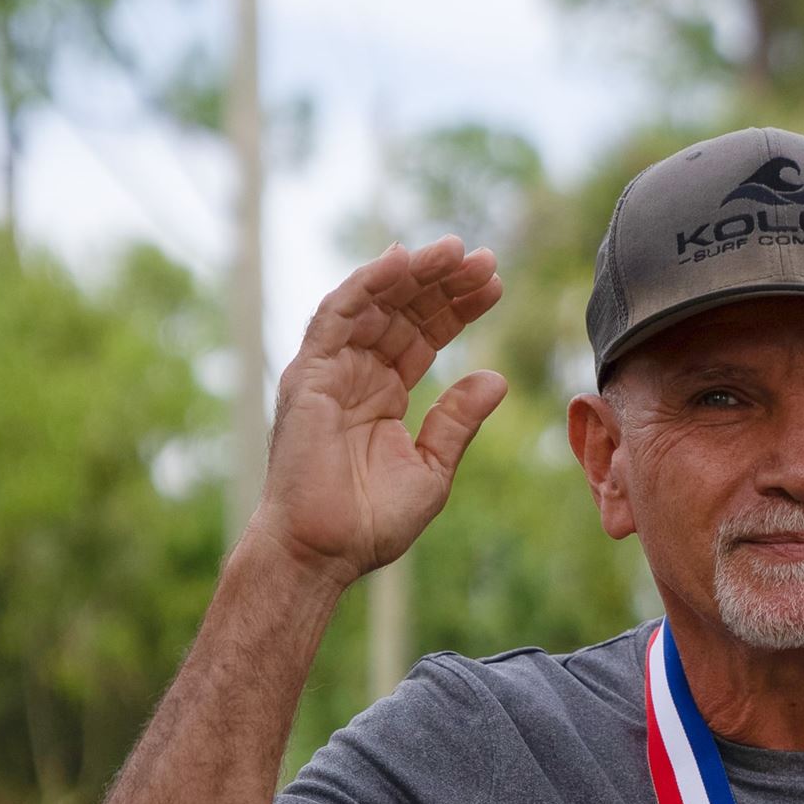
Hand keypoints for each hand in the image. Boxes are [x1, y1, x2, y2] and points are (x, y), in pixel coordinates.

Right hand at [253, 237, 505, 585]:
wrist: (323, 552)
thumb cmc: (370, 522)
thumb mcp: (431, 469)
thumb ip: (458, 422)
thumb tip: (495, 378)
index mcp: (384, 394)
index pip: (424, 335)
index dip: (457, 308)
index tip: (495, 285)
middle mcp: (356, 373)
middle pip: (404, 311)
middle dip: (443, 282)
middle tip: (484, 259)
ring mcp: (330, 369)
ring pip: (374, 303)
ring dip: (413, 273)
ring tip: (455, 251)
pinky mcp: (308, 373)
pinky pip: (339, 315)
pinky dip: (369, 284)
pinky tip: (404, 261)